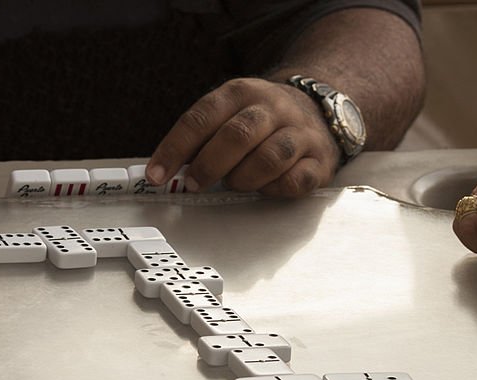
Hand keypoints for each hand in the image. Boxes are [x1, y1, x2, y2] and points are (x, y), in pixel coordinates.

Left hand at [146, 78, 340, 197]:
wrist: (319, 110)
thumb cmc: (262, 120)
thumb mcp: (230, 112)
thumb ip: (201, 137)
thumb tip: (165, 170)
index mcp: (241, 93)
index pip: (201, 118)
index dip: (175, 148)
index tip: (156, 175)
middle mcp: (273, 108)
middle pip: (237, 135)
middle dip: (209, 165)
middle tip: (195, 184)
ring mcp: (300, 133)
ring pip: (270, 158)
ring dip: (244, 178)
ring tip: (235, 182)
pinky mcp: (319, 160)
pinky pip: (296, 180)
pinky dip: (275, 189)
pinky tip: (266, 187)